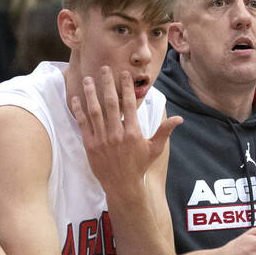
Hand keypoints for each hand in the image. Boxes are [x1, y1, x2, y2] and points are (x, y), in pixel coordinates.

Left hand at [71, 67, 181, 199]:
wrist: (122, 185)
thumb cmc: (139, 166)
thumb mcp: (154, 149)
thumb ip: (164, 131)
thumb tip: (179, 119)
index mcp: (133, 132)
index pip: (129, 104)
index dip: (127, 88)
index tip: (124, 74)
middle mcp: (116, 133)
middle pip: (111, 103)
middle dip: (107, 84)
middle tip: (104, 69)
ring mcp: (101, 139)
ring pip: (95, 111)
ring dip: (91, 93)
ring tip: (88, 79)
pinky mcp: (89, 145)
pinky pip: (83, 124)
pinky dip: (78, 110)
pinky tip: (76, 99)